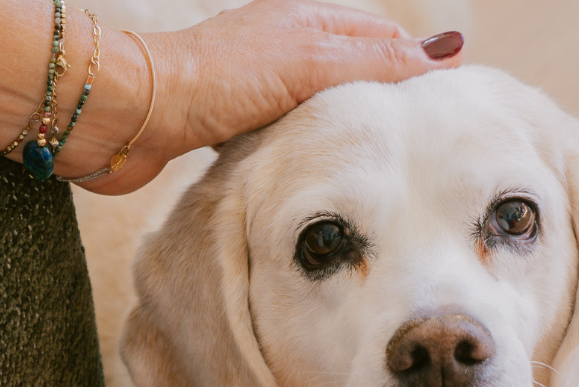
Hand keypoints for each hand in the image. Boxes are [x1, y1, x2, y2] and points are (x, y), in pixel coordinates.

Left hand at [76, 2, 462, 193]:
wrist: (130, 115)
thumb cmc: (214, 82)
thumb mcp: (309, 64)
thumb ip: (375, 63)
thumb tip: (448, 52)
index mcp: (307, 21)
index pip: (380, 42)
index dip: (414, 71)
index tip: (447, 108)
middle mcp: (281, 47)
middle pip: (349, 74)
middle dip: (380, 103)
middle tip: (415, 147)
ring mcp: (251, 85)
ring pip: (313, 108)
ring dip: (337, 130)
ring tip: (370, 165)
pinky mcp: (222, 124)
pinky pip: (275, 136)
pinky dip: (295, 150)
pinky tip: (306, 173)